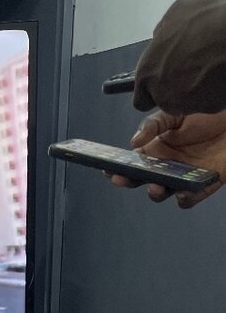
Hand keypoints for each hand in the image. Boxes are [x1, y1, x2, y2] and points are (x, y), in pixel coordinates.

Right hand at [109, 110, 225, 207]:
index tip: (107, 170)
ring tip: (154, 187)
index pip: (132, 164)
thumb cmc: (205, 113)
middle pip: (142, 181)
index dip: (116, 168)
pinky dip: (186, 199)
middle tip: (121, 178)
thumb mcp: (173, 113)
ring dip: (156, 193)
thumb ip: (153, 125)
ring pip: (164, 192)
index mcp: (155, 151)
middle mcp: (166, 167)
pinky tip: (183, 193)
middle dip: (130, 181)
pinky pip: (191, 198)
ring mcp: (183, 176)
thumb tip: (134, 143)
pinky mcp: (204, 183)